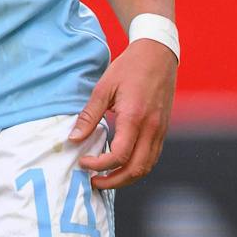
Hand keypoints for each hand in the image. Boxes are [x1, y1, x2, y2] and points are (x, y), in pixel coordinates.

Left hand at [69, 38, 176, 190]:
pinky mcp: (163, 130)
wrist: (157, 54)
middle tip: (94, 181)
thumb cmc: (129, 67)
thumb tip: (73, 138)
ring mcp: (160, 130)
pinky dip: (137, 167)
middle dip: (114, 182)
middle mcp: (151, 128)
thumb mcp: (103, 87)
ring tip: (106, 178)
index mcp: (134, 117)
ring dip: (126, 178)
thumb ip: (89, 115)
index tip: (83, 162)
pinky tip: (122, 165)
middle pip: (136, 170)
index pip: (119, 155)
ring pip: (147, 167)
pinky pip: (152, 157)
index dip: (99, 165)